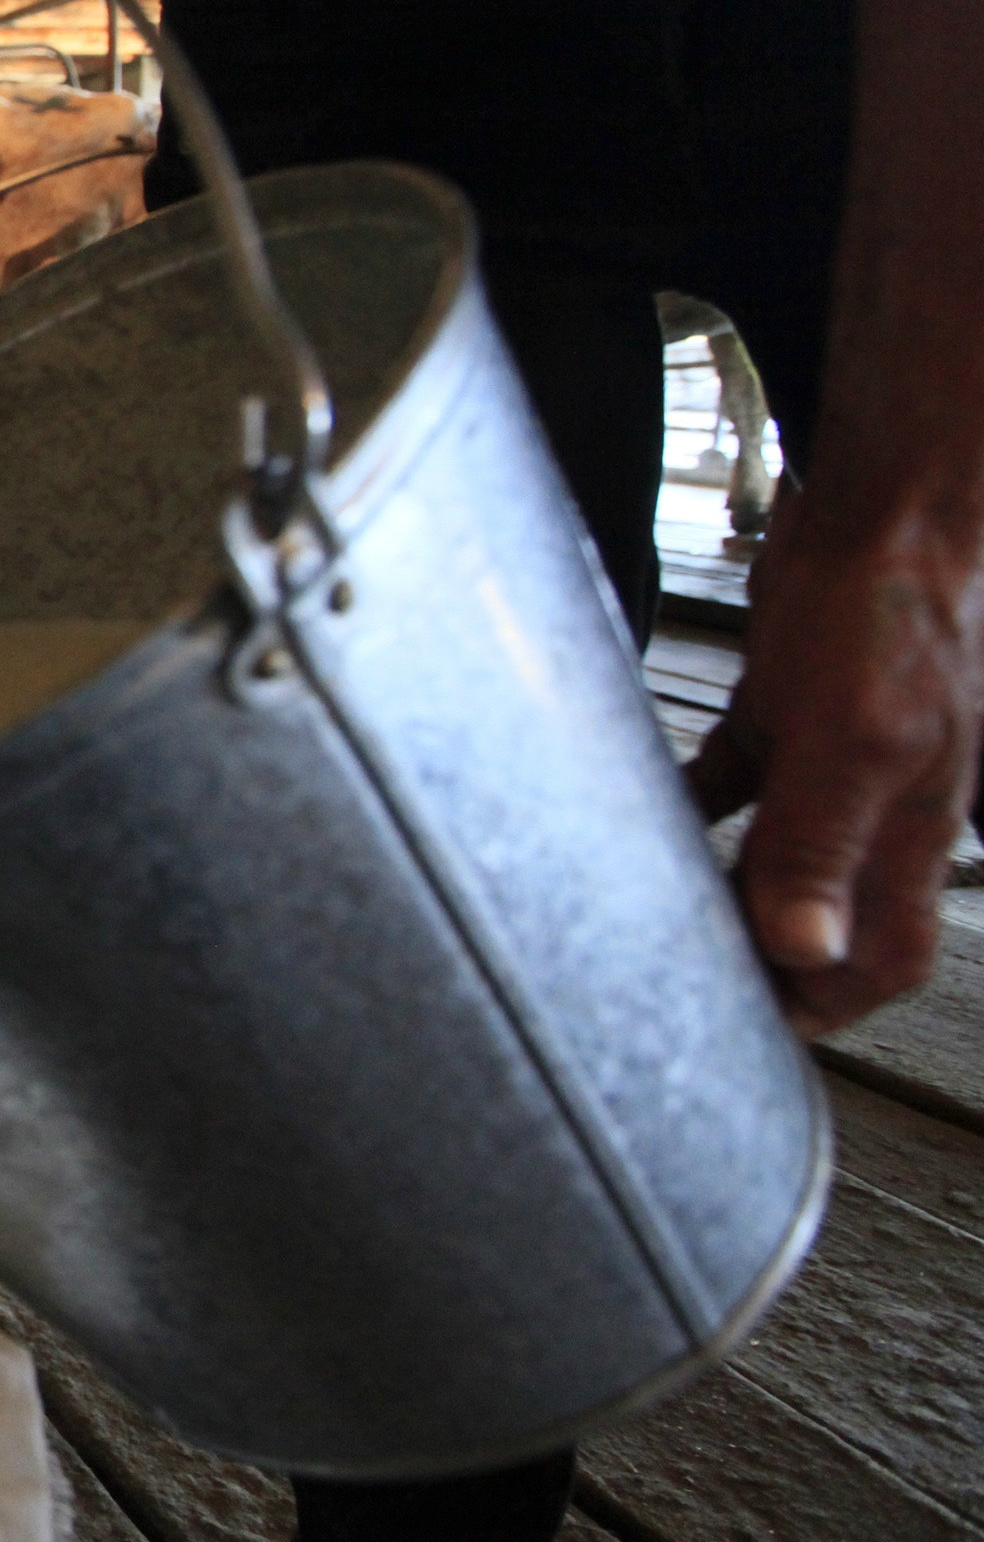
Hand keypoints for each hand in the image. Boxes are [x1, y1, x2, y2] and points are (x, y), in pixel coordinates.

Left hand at [688, 482, 983, 1033]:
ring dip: (717, 889)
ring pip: (769, 854)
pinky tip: (635, 813)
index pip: (879, 957)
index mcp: (907, 830)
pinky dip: (685, 804)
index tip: (753, 1034)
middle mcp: (872, 804)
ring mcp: (827, 757)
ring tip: (653, 919)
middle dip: (761, 962)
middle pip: (820, 916)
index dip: (825, 1005)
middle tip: (685, 987)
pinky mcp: (784, 709)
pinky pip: (731, 780)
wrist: (888, 508)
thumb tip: (803, 948)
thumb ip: (822, 845)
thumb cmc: (894, 611)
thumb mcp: (855, 741)